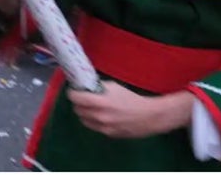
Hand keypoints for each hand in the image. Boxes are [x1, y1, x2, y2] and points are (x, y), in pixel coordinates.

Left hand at [68, 83, 193, 138]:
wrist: (148, 116)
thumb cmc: (131, 98)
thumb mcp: (114, 87)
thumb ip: (99, 87)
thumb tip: (87, 86)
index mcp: (100, 102)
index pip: (76, 98)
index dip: (73, 93)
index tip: (74, 90)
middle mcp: (99, 117)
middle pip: (77, 110)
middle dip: (78, 103)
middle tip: (83, 98)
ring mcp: (102, 128)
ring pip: (83, 120)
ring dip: (84, 113)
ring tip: (90, 107)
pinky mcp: (107, 134)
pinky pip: (94, 127)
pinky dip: (93, 120)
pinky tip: (100, 115)